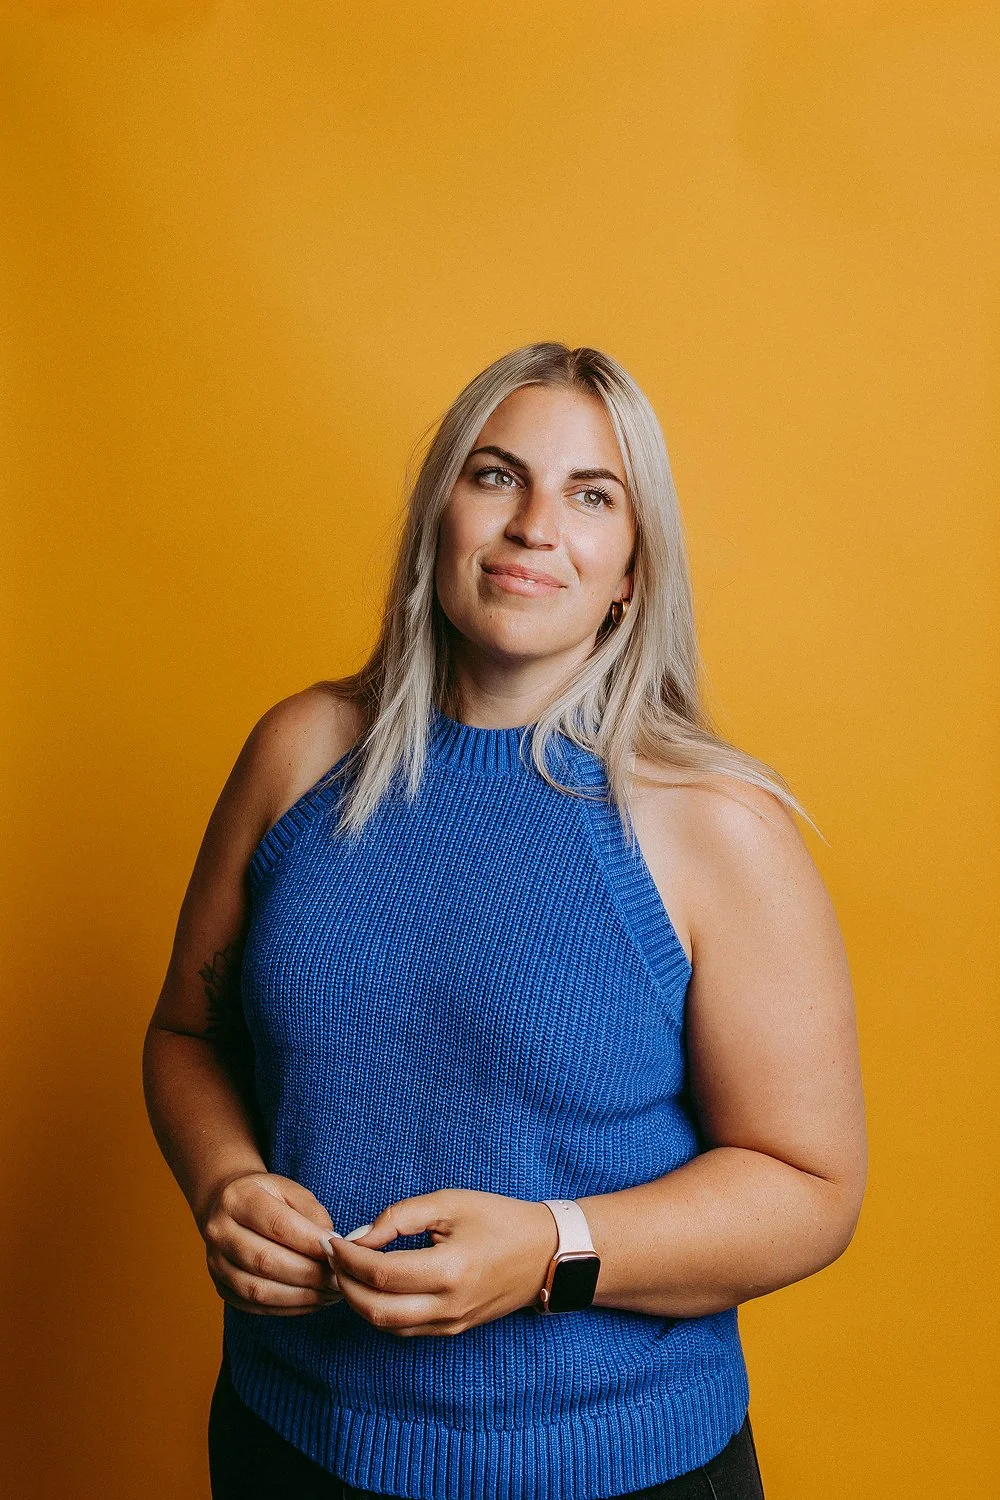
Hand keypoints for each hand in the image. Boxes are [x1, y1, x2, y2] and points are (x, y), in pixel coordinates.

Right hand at [198, 1171, 343, 1315]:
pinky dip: (288, 1307)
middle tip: (338, 1278)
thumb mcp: (290, 1190)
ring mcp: (216, 1263)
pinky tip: (311, 1300)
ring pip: (259, 1290)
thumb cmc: (266, 1197)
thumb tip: (331, 1245)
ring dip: (301, 1296)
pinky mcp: (221, 1288)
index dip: (310, 1242)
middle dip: (309, 1274)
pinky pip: (256, 1306)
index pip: (277, 1224)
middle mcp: (219, 1232)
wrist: (226, 1206)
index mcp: (238, 1199)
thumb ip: (312, 1213)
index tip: (337, 1251)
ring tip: (329, 1293)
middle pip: (266, 1261)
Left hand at [325, 1189, 558, 1336]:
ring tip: (346, 1270)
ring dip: (358, 1301)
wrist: (545, 1254)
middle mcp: (447, 1306)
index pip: (381, 1275)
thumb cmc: (498, 1219)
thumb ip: (399, 1217)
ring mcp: (450, 1323)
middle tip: (331, 1258)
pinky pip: (404, 1329)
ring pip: (386, 1326)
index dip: (348, 1259)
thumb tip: (360, 1238)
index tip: (333, 1241)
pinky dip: (379, 1311)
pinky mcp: (451, 1329)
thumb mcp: (449, 1203)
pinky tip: (371, 1285)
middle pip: (375, 1311)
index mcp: (449, 1271)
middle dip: (344, 1284)